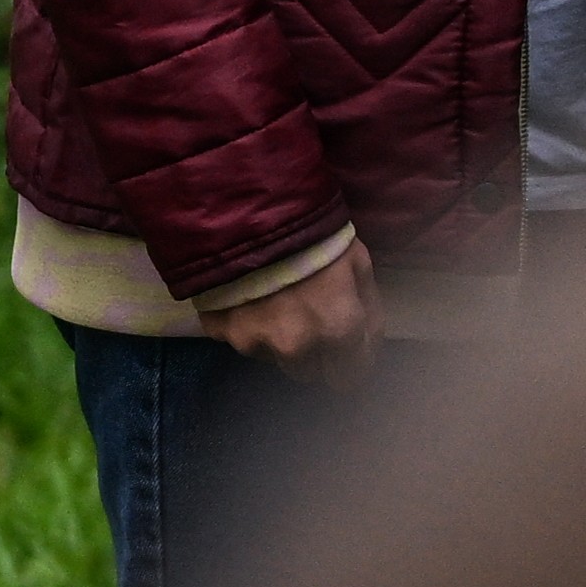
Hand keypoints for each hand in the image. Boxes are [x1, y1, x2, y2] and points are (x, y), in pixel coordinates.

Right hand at [206, 244, 383, 364]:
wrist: (243, 208)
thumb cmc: (312, 230)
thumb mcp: (358, 261)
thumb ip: (367, 309)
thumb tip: (365, 340)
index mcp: (336, 330)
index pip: (349, 378)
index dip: (351, 363)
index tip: (346, 349)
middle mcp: (295, 347)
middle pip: (308, 373)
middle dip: (313, 354)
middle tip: (308, 317)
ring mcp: (252, 342)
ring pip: (273, 356)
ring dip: (278, 339)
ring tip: (274, 298)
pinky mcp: (219, 333)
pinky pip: (240, 337)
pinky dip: (246, 322)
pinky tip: (247, 293)